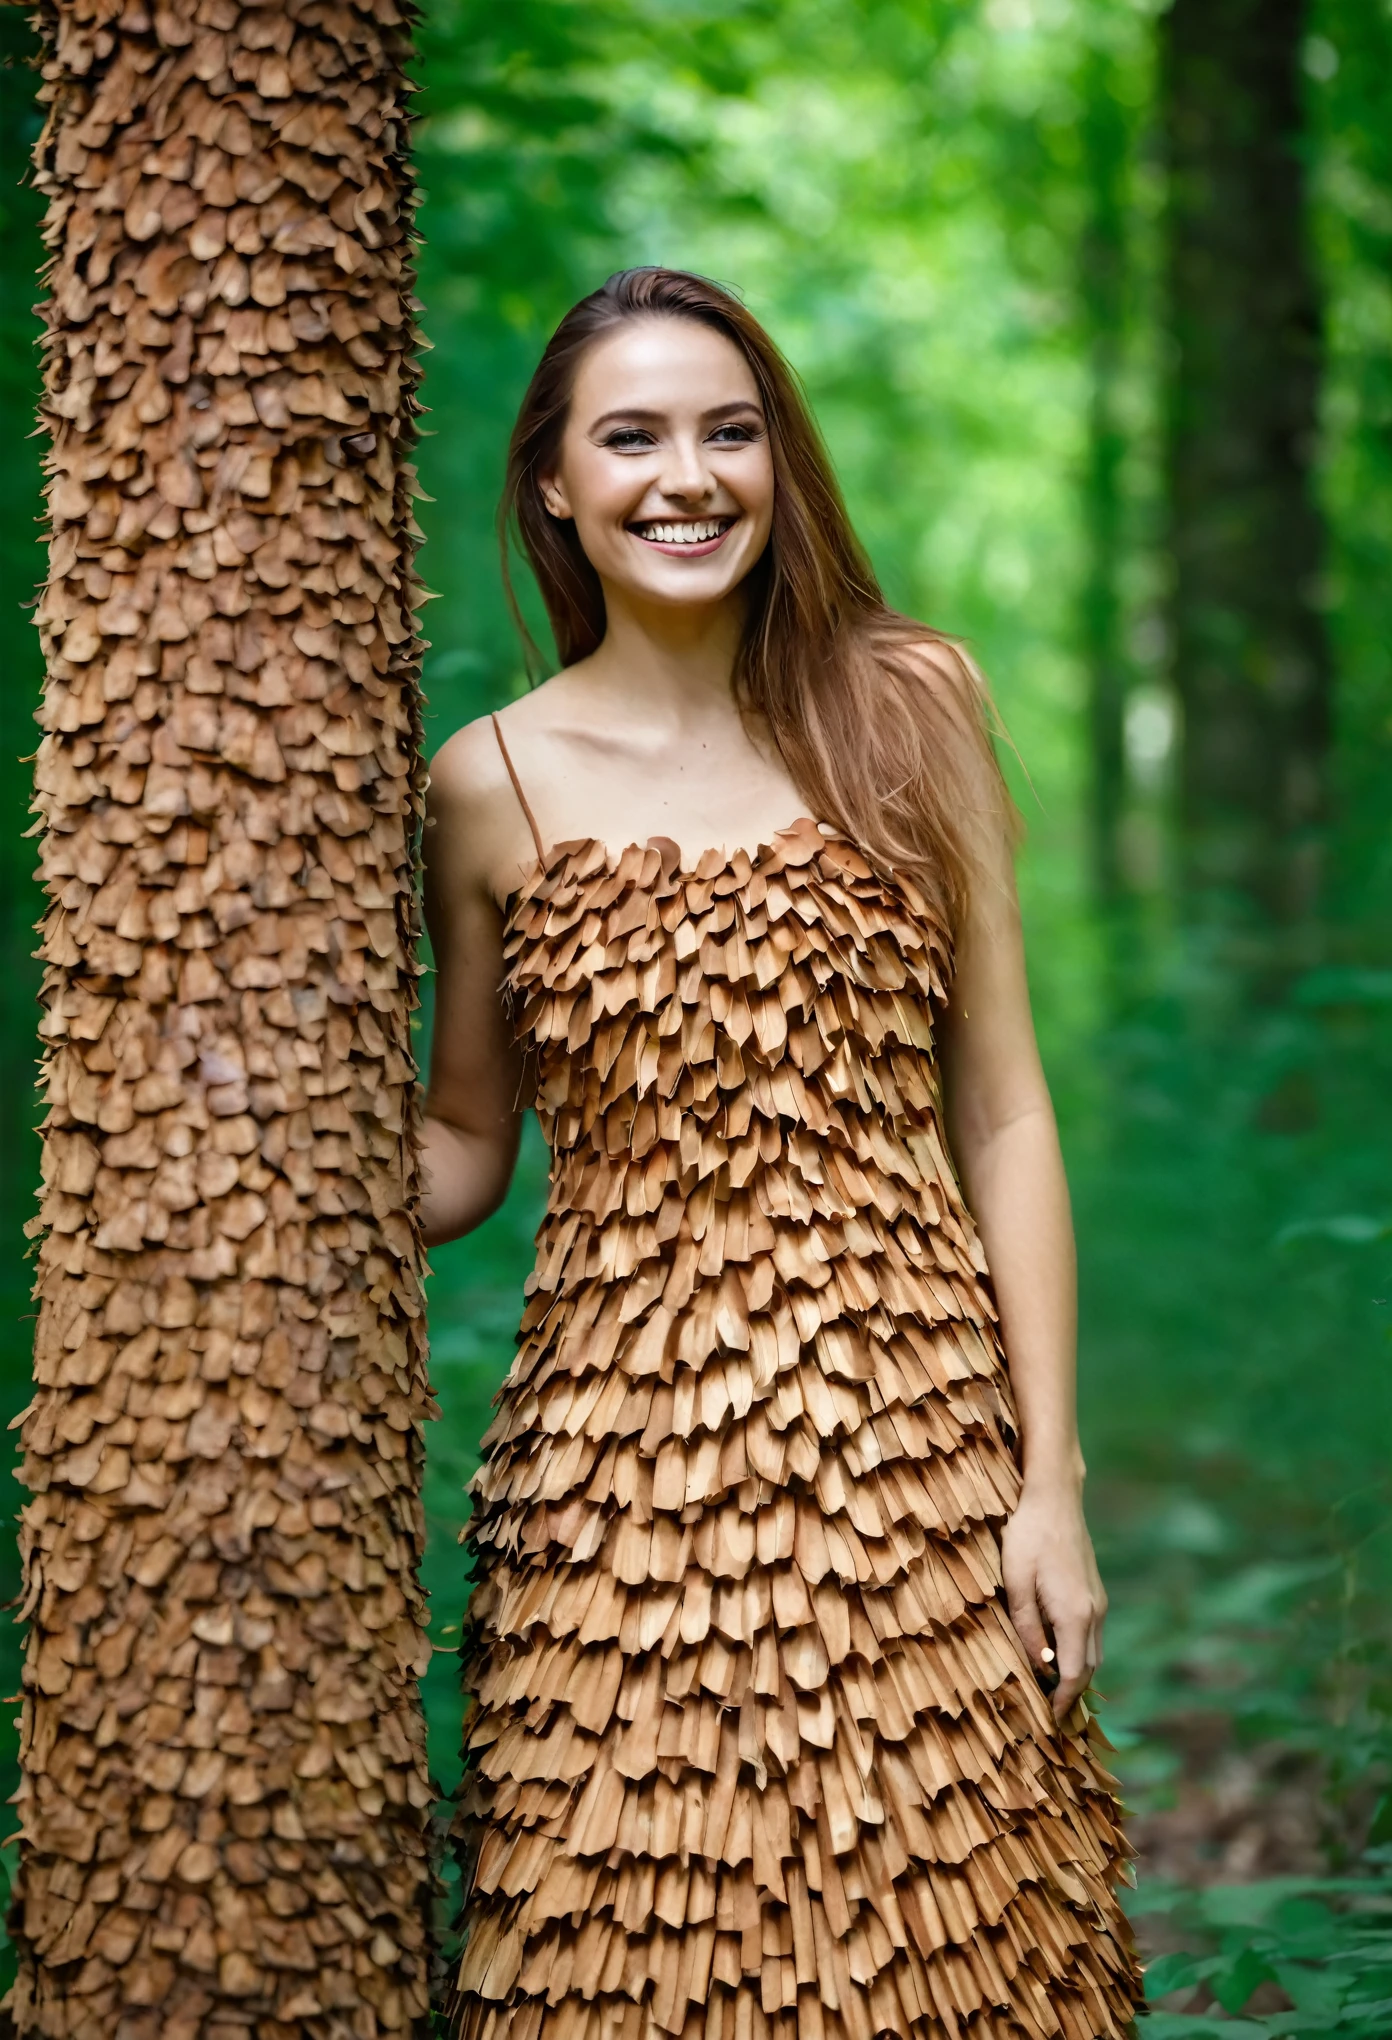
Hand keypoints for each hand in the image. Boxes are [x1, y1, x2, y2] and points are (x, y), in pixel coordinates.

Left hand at [1000, 1481, 1106, 1720]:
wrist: (1054, 1496)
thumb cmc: (1028, 1536)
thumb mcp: (1015, 1582)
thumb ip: (1027, 1627)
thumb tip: (1038, 1666)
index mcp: (1075, 1615)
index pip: (1073, 1675)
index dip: (1062, 1702)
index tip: (1051, 1722)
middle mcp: (1095, 1613)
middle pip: (1088, 1669)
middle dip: (1072, 1695)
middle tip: (1051, 1716)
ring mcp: (1099, 1601)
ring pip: (1093, 1653)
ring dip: (1077, 1675)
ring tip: (1053, 1692)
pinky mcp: (1095, 1591)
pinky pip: (1092, 1635)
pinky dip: (1080, 1654)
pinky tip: (1058, 1655)